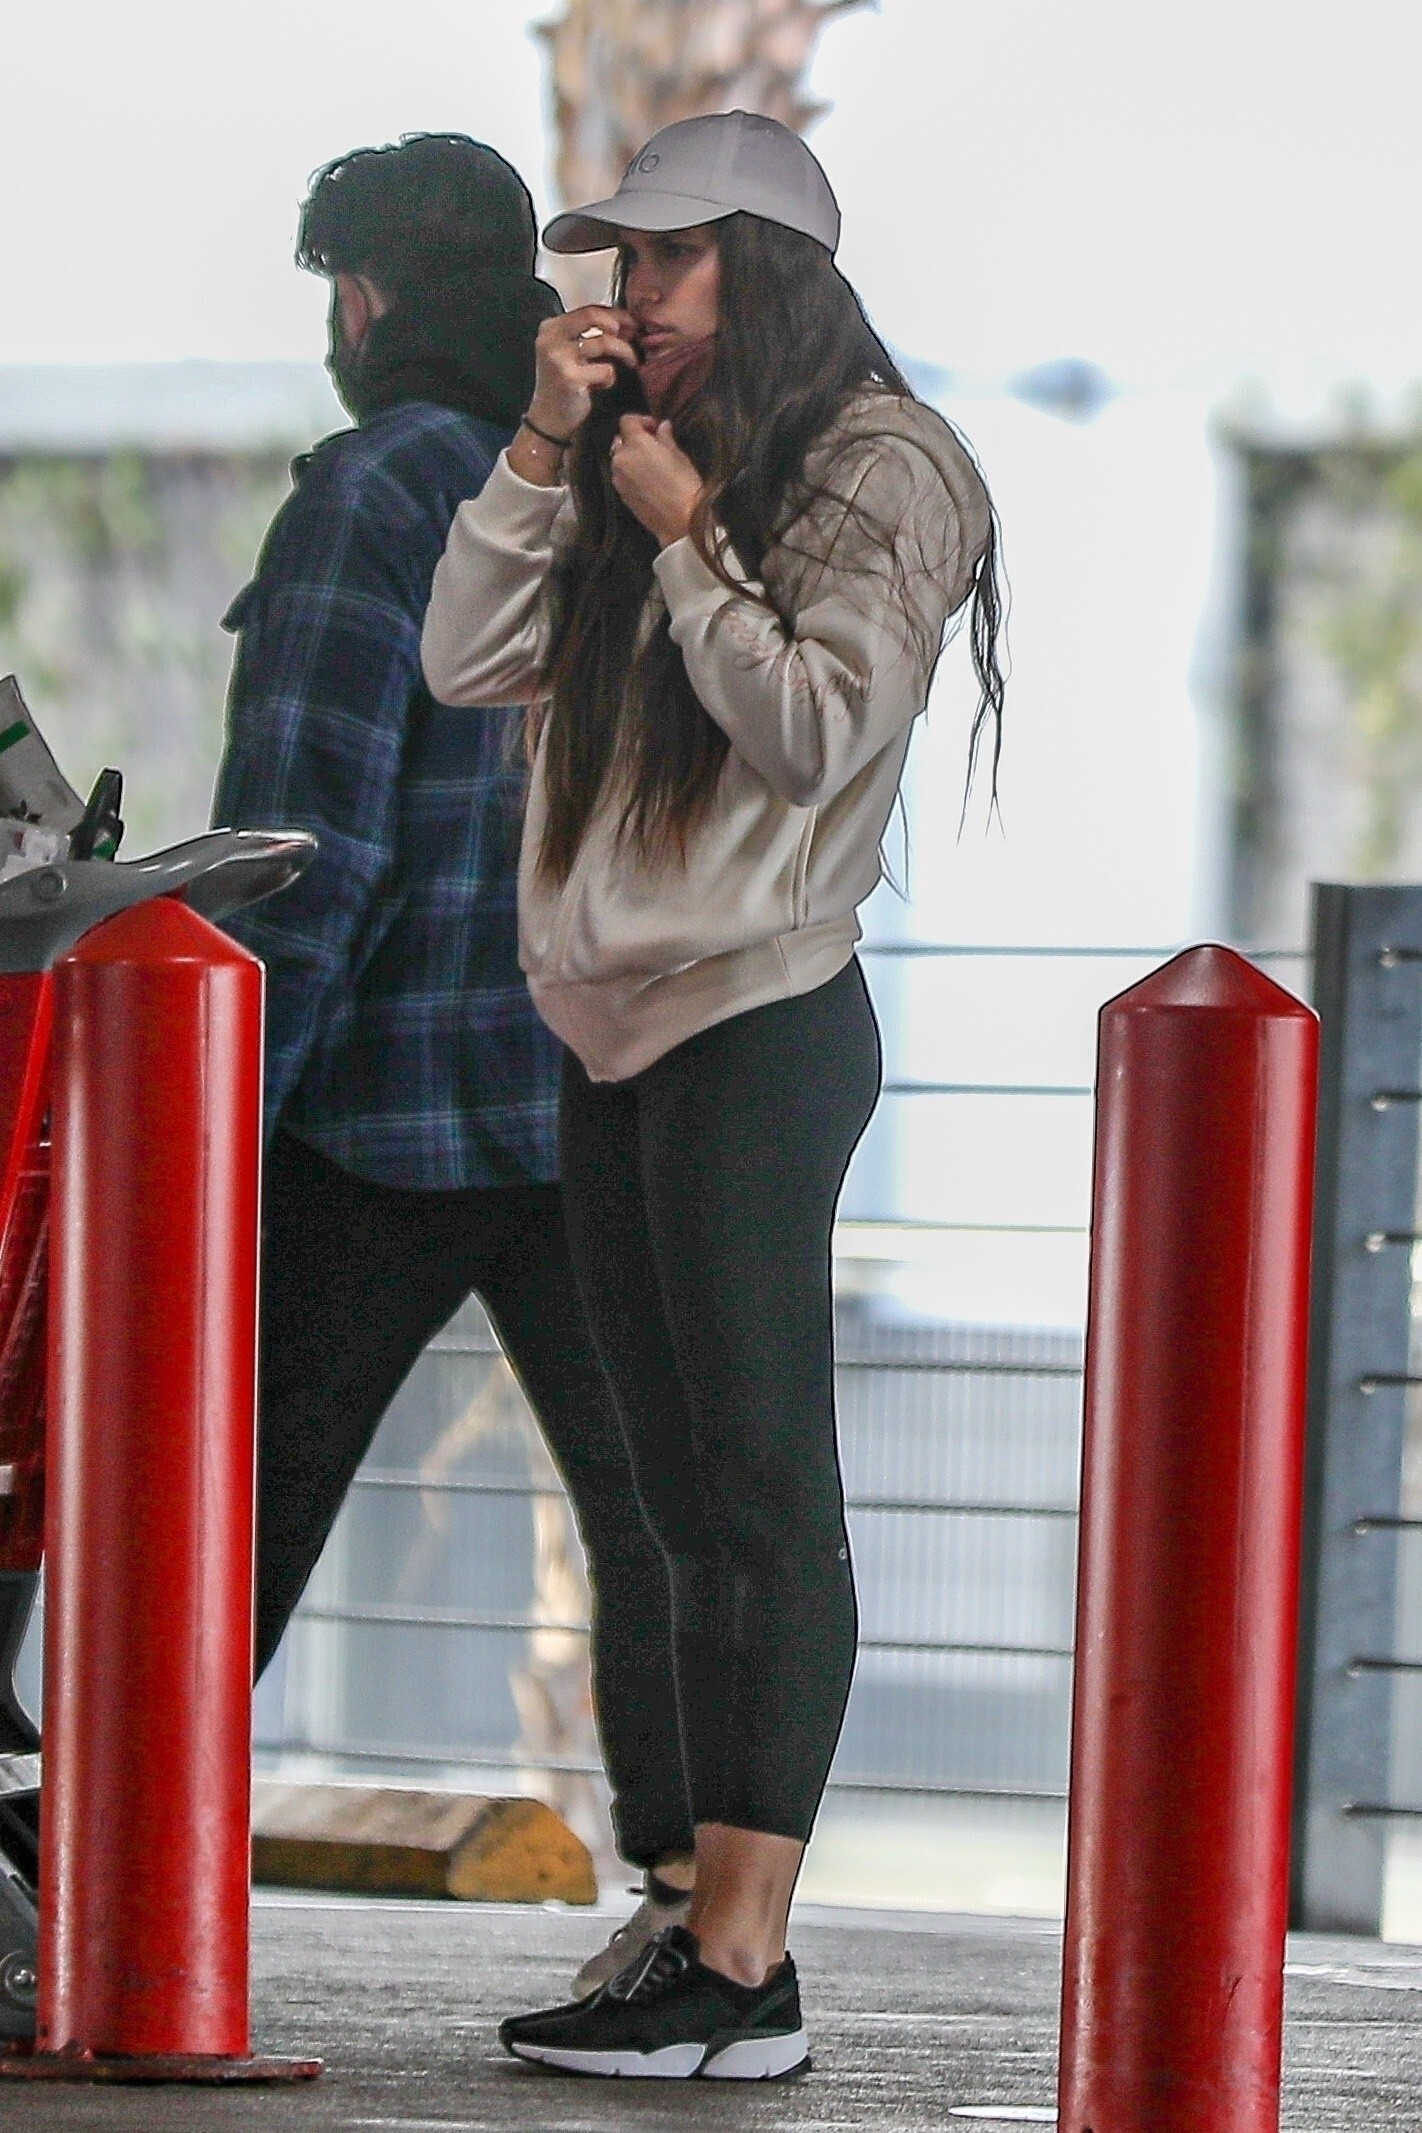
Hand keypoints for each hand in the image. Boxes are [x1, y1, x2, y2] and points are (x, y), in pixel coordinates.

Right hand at [526, 305, 639, 441]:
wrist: (548, 420)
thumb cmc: (565, 385)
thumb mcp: (571, 352)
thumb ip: (589, 334)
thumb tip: (625, 322)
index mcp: (550, 328)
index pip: (588, 310)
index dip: (615, 314)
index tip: (632, 323)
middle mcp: (551, 338)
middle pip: (593, 316)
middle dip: (620, 325)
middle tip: (634, 337)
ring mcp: (558, 358)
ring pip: (604, 342)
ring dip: (624, 353)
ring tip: (632, 362)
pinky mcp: (570, 378)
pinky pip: (606, 370)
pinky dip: (609, 378)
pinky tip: (602, 385)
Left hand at [609, 416, 703, 547]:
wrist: (681, 521)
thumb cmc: (684, 484)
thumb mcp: (679, 456)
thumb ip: (665, 438)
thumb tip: (662, 427)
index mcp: (635, 444)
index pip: (627, 421)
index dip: (641, 421)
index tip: (656, 429)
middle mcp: (621, 459)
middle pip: (621, 441)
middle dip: (635, 441)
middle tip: (655, 448)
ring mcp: (618, 479)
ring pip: (620, 460)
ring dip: (632, 459)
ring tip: (651, 467)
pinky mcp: (621, 495)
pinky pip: (622, 477)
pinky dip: (631, 474)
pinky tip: (648, 482)